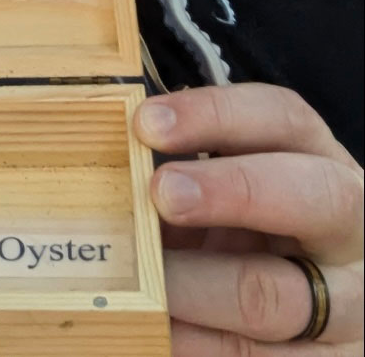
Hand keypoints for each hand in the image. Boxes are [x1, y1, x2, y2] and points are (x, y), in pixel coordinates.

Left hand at [134, 84, 362, 354]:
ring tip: (145, 286)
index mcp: (319, 162)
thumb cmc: (242, 234)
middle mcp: (348, 227)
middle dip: (232, 190)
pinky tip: (163, 335)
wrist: (302, 308)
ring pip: (282, 296)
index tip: (146, 123)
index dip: (215, 115)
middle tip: (161, 193)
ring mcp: (350, 303)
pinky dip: (206, 348)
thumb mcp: (223, 194)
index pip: (281, 118)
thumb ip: (182, 175)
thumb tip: (106, 168)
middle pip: (312, 195)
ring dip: (202, 290)